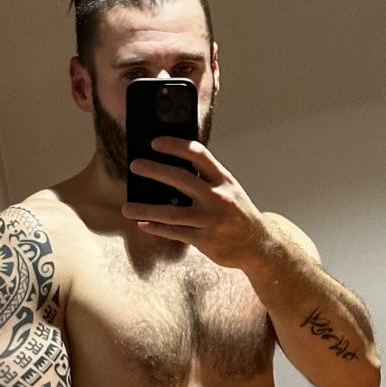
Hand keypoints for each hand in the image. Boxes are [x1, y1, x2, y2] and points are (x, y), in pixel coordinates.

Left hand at [123, 137, 266, 269]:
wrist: (258, 244)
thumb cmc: (237, 213)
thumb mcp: (228, 189)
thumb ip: (205, 179)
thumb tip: (170, 169)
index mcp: (223, 179)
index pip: (198, 155)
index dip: (175, 146)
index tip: (155, 142)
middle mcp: (218, 197)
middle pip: (180, 179)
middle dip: (154, 170)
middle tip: (135, 166)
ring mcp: (211, 220)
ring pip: (171, 213)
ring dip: (145, 209)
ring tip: (127, 208)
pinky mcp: (206, 240)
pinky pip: (175, 232)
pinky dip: (156, 228)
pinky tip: (143, 224)